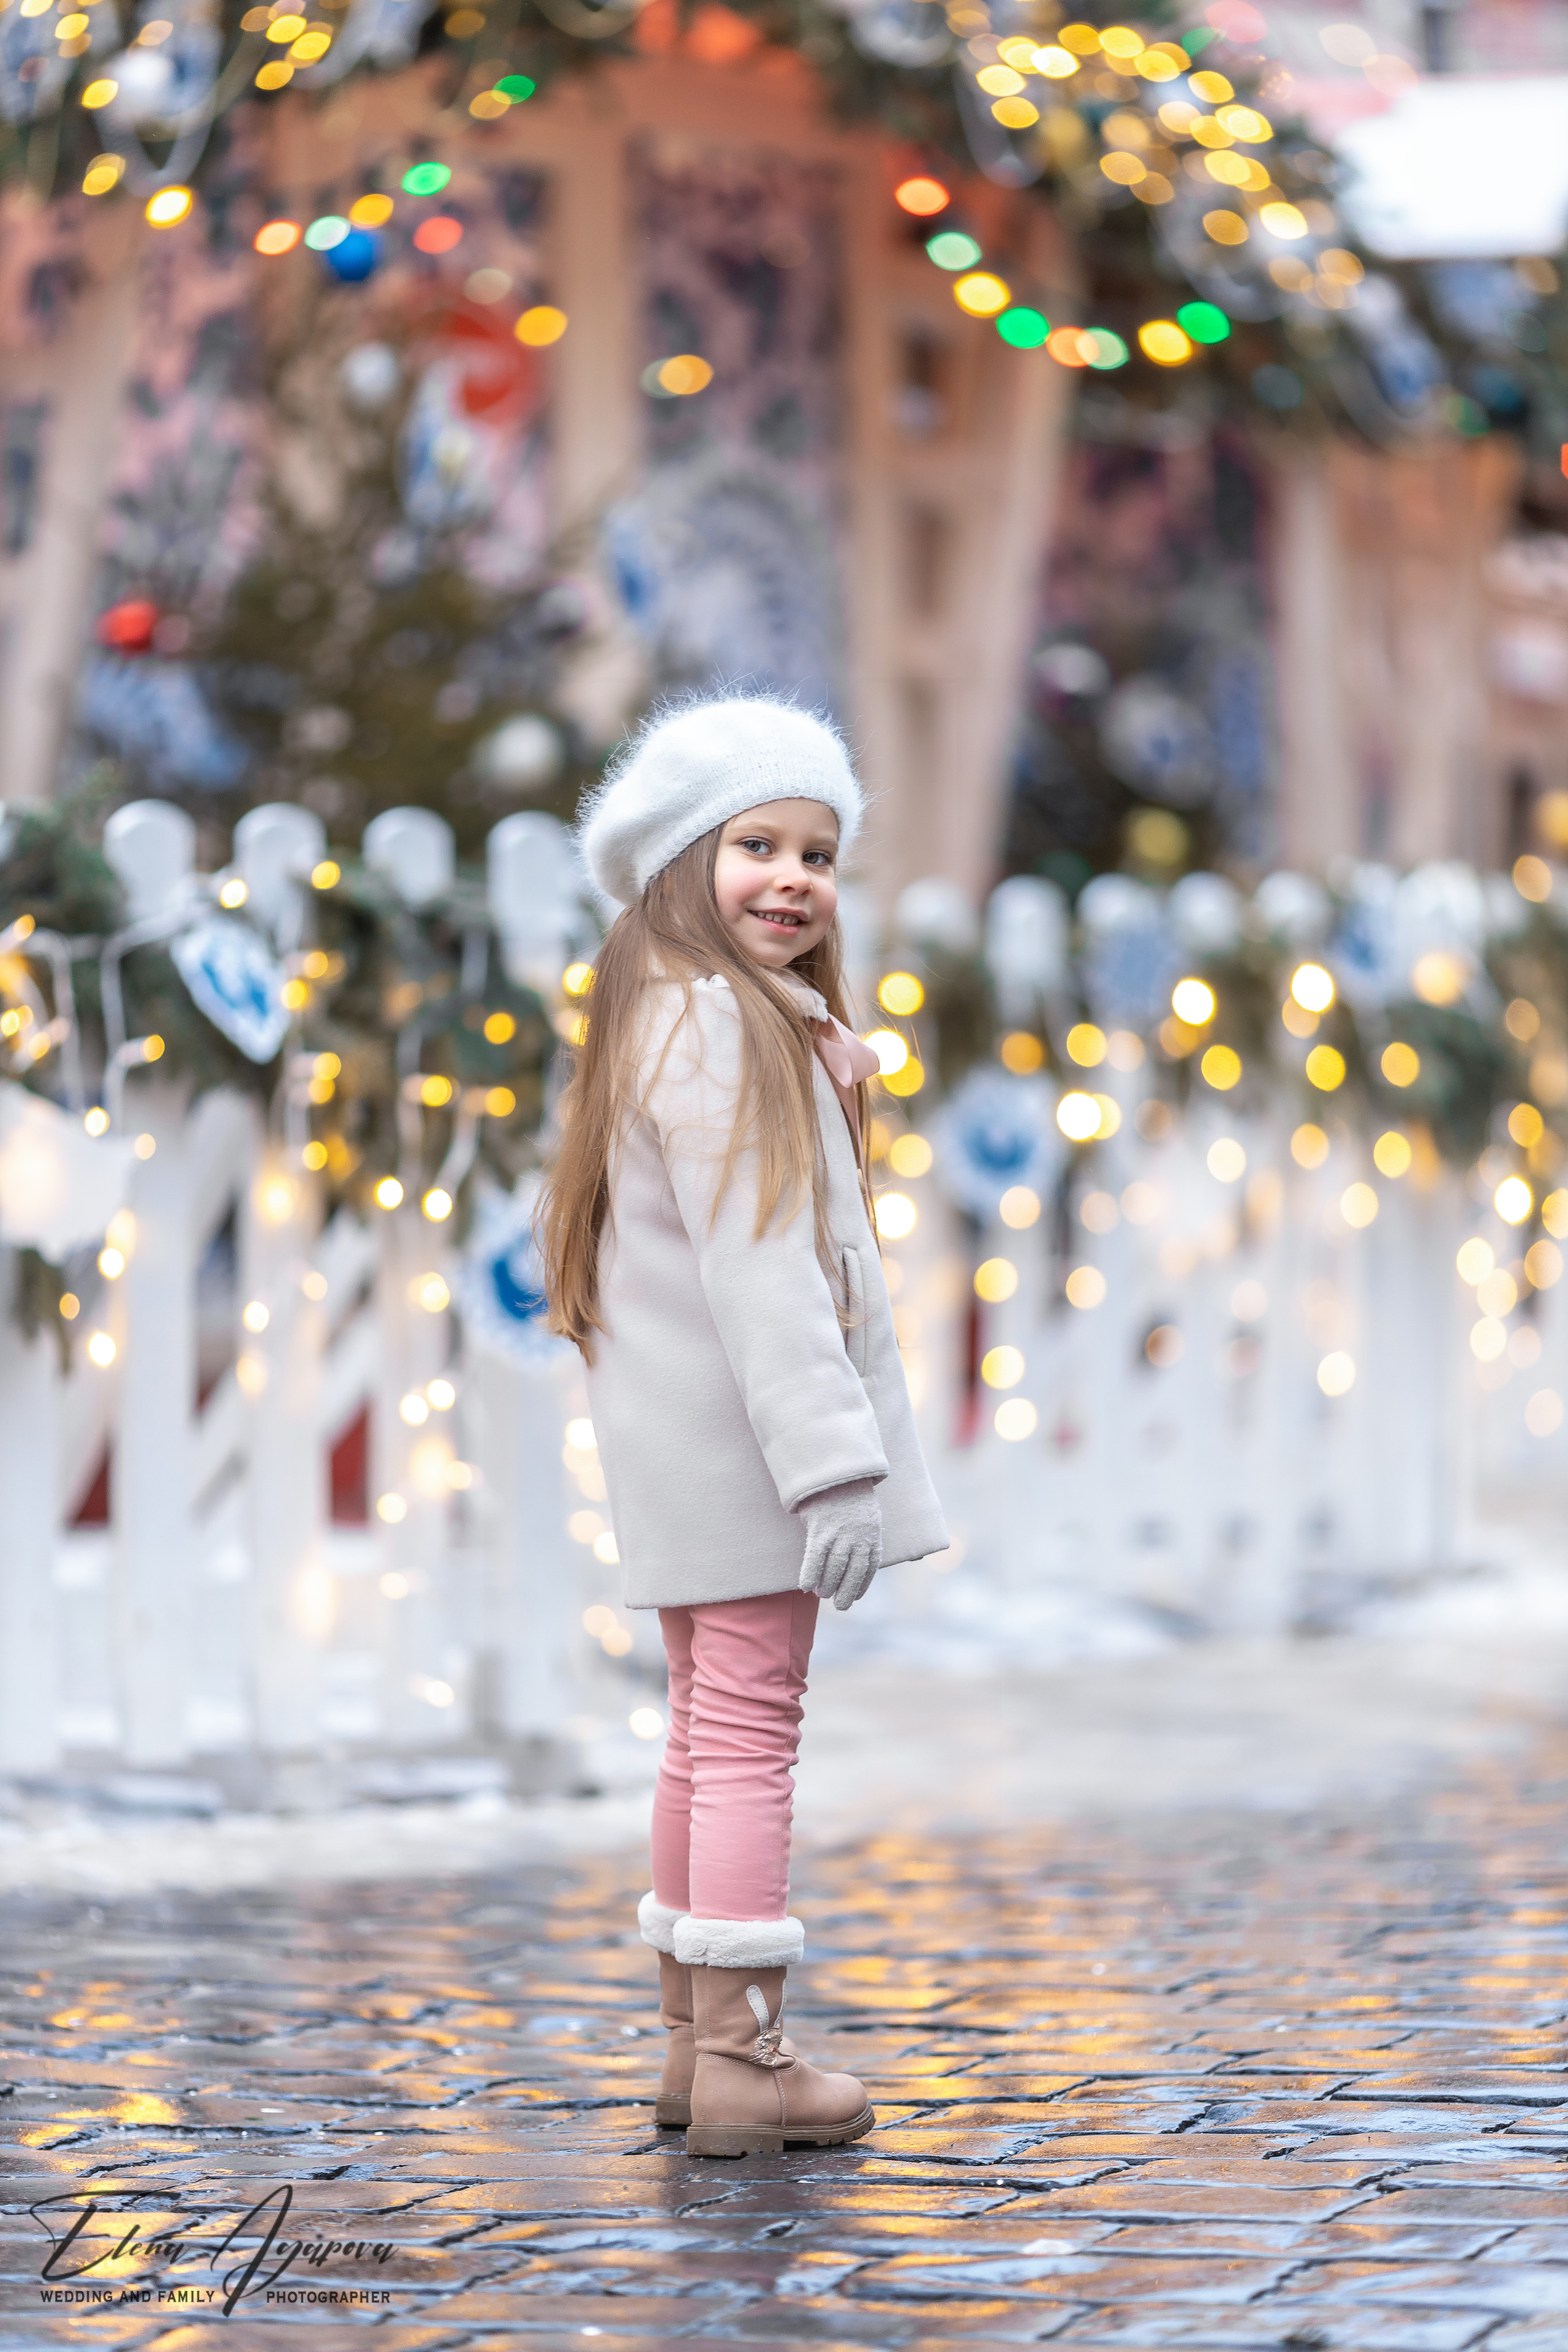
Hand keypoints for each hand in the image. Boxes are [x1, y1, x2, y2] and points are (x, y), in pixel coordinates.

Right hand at [797, 1478, 882, 1609]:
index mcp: (872, 1534)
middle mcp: (859, 1537)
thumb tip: (858, 1556)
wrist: (835, 1471)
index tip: (855, 1596)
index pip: (870, 1567)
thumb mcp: (867, 1514)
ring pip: (834, 1568)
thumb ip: (864, 1534)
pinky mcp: (821, 1529)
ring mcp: (840, 1534)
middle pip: (853, 1572)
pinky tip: (805, 1586)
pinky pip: (815, 1557)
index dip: (862, 1585)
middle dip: (846, 1592)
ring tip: (822, 1595)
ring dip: (828, 1586)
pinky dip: (810, 1573)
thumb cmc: (850, 1495)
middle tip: (839, 1605)